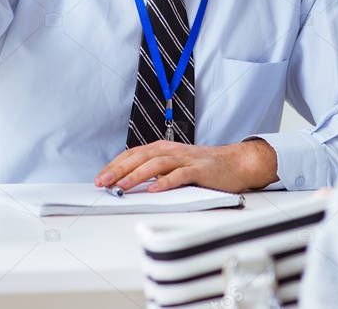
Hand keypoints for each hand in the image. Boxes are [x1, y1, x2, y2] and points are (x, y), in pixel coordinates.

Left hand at [94, 138, 278, 193]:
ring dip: (136, 175)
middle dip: (119, 170)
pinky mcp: (199, 170)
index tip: (100, 178)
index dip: (115, 165)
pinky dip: (165, 182)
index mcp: (163, 149)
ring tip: (122, 186)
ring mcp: (185, 160)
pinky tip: (153, 189)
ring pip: (156, 165)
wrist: (236, 162)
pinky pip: (180, 176)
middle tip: (103, 182)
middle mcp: (172, 151)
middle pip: (140, 157)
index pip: (133, 154)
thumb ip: (156, 171)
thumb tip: (129, 182)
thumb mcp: (176, 164)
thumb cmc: (204, 167)